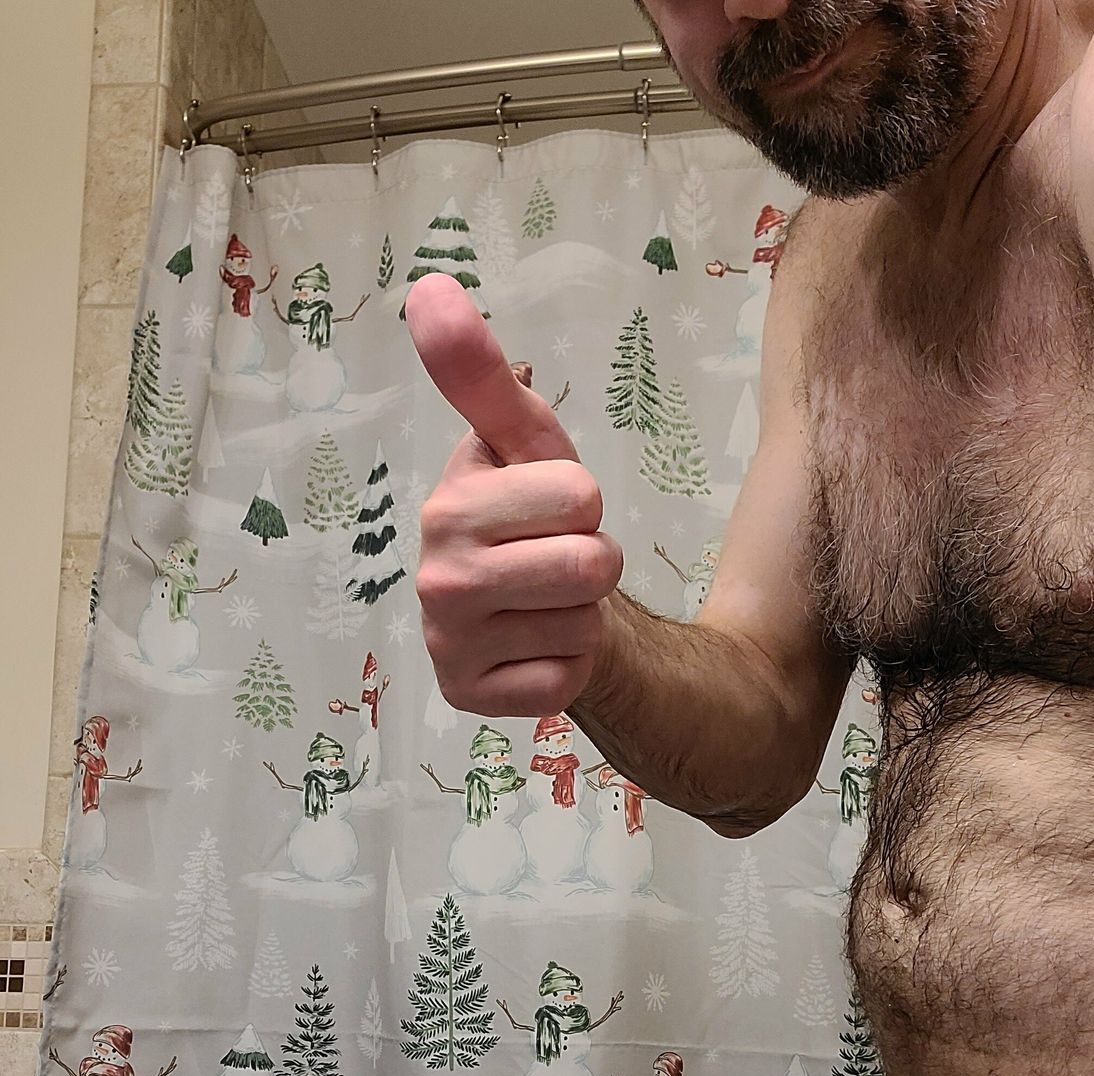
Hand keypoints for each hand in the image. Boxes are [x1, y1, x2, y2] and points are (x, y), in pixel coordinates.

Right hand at [406, 275, 623, 717]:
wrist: (534, 615)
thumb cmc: (532, 519)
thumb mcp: (522, 441)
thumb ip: (481, 374)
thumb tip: (429, 287)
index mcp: (447, 506)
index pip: (580, 496)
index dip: (584, 503)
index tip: (551, 511)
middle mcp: (435, 578)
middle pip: (590, 565)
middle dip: (594, 563)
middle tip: (558, 565)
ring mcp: (449, 646)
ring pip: (582, 626)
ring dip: (582, 618)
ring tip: (546, 607)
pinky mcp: (471, 700)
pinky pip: (563, 683)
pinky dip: (565, 670)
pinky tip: (534, 652)